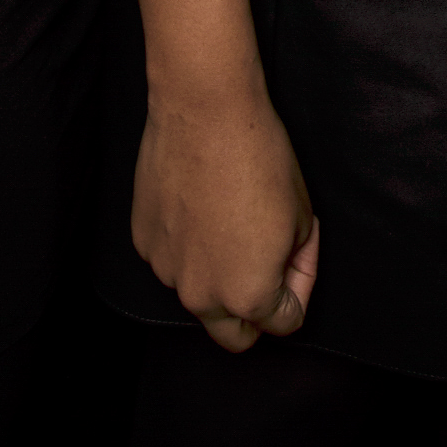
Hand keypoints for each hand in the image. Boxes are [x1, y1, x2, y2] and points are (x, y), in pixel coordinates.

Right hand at [132, 84, 320, 352]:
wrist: (205, 110)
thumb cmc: (260, 156)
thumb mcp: (302, 213)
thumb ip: (293, 259)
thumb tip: (281, 267)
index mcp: (248, 295)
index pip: (285, 323)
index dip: (301, 285)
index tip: (298, 249)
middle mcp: (202, 295)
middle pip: (233, 335)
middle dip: (254, 312)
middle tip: (266, 265)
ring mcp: (166, 270)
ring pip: (198, 293)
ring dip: (217, 273)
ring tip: (228, 218)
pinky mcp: (144, 241)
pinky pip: (172, 260)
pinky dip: (187, 245)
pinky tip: (198, 204)